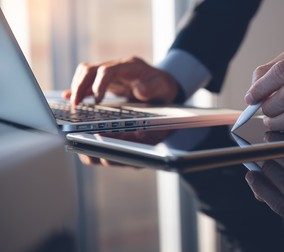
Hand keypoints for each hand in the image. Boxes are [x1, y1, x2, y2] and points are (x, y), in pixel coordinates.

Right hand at [63, 57, 179, 104]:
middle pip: (92, 69)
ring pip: (87, 72)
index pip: (108, 70)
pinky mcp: (107, 80)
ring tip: (73, 102)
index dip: (99, 84)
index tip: (96, 100)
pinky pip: (89, 80)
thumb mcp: (162, 88)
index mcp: (130, 66)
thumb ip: (151, 88)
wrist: (164, 84)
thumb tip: (140, 90)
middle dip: (81, 85)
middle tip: (76, 103)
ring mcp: (111, 72)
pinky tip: (70, 96)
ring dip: (77, 85)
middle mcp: (118, 66)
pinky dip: (79, 88)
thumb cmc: (163, 86)